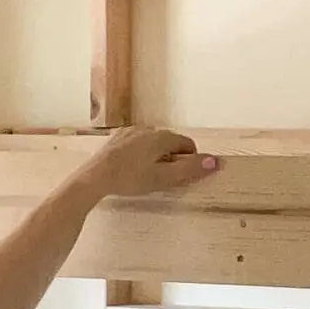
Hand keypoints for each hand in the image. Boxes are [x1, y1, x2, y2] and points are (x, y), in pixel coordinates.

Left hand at [84, 127, 219, 201]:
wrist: (95, 177)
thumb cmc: (130, 179)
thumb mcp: (163, 178)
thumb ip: (189, 169)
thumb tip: (215, 161)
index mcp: (161, 137)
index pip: (187, 144)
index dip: (190, 161)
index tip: (183, 176)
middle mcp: (147, 129)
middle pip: (170, 142)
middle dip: (173, 158)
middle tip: (165, 178)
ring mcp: (130, 132)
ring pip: (153, 142)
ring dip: (157, 155)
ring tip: (148, 175)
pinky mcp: (117, 138)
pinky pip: (137, 143)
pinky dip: (141, 153)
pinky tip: (133, 168)